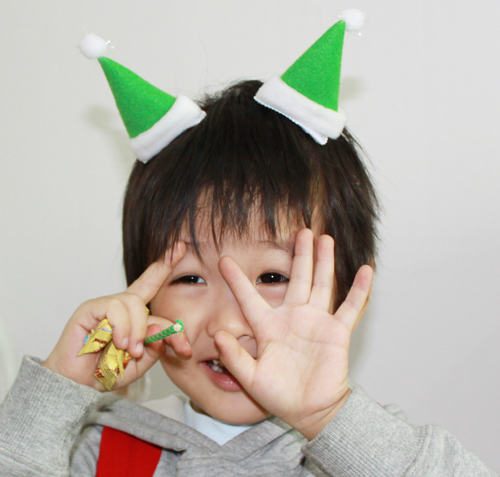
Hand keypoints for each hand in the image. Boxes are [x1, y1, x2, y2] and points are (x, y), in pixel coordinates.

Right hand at [42, 242, 189, 391]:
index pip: (154, 288)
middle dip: (165, 264)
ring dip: (138, 329)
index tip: (181, 247)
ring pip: (134, 303)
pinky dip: (121, 327)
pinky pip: (115, 308)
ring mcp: (105, 305)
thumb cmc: (107, 371)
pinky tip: (118, 343)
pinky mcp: (90, 308)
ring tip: (132, 350)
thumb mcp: (141, 361)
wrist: (77, 386)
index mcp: (135, 316)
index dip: (165, 268)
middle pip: (147, 281)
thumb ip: (155, 346)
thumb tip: (163, 328)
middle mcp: (121, 306)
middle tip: (180, 248)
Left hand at [215, 229, 372, 439]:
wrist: (310, 411)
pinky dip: (359, 290)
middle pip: (296, 278)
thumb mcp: (251, 378)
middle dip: (299, 254)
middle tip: (300, 231)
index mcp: (269, 326)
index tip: (223, 259)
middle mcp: (293, 317)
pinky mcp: (337, 332)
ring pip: (321, 284)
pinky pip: (351, 307)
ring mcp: (317, 322)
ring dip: (324, 261)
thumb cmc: (279, 396)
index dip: (237, 279)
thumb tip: (217, 335)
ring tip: (325, 238)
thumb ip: (234, 357)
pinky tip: (367, 269)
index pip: (249, 297)